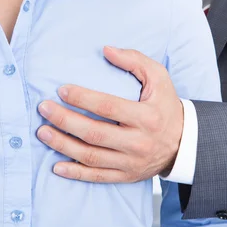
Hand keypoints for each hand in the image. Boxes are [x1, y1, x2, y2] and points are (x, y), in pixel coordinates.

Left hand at [36, 46, 183, 182]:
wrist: (184, 144)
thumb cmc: (165, 106)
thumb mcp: (159, 78)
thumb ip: (134, 60)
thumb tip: (106, 50)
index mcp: (146, 117)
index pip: (108, 107)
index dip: (82, 98)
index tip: (61, 90)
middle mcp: (138, 142)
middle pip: (94, 133)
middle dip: (65, 121)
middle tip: (44, 109)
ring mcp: (130, 162)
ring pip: (90, 156)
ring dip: (63, 145)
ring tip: (43, 132)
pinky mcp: (125, 176)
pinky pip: (97, 177)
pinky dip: (75, 173)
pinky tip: (56, 166)